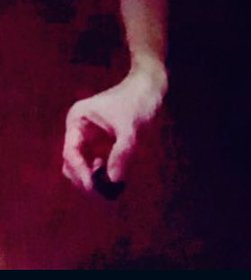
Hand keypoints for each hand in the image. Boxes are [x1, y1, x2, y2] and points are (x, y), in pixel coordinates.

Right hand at [62, 63, 166, 193]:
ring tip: (111, 186)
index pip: (71, 154)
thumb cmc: (138, 100)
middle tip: (104, 192)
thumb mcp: (131, 127)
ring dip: (94, 180)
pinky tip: (116, 177)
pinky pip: (96, 166)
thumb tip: (113, 180)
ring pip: (82, 169)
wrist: (151, 86)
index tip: (95, 186)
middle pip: (72, 165)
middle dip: (85, 180)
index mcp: (77, 121)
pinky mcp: (100, 144)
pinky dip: (103, 175)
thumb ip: (122, 153)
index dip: (80, 173)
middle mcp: (78, 131)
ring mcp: (88, 138)